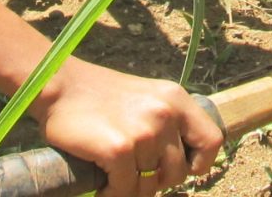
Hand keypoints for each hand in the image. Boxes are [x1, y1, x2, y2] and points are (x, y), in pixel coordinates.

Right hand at [30, 57, 223, 196]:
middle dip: (156, 180)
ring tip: (115, 177)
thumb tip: (182, 164)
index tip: (180, 168)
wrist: (60, 85)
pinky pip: (125, 191)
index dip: (199, 163)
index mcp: (176, 98)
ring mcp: (143, 132)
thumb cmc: (100, 96)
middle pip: (178, 172)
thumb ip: (167, 122)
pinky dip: (112, 194)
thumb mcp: (146, 98)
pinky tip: (103, 184)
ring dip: (131, 189)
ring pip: (150, 186)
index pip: (212, 141)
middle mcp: (164, 113)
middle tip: (133, 172)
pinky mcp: (119, 149)